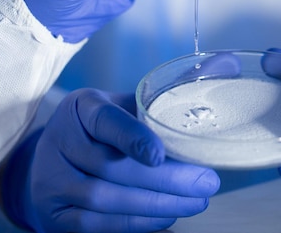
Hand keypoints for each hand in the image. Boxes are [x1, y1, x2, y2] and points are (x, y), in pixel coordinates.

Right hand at [0, 88, 219, 232]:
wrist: (54, 160)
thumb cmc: (106, 128)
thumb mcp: (127, 102)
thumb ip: (173, 86)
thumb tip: (229, 63)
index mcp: (81, 107)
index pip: (104, 122)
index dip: (131, 138)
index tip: (159, 155)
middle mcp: (59, 142)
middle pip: (111, 168)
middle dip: (165, 181)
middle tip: (207, 183)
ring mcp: (51, 182)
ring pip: (106, 200)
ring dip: (157, 205)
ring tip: (197, 202)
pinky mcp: (55, 216)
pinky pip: (99, 225)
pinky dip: (139, 223)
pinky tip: (168, 215)